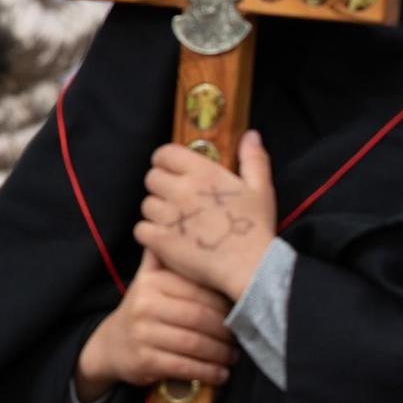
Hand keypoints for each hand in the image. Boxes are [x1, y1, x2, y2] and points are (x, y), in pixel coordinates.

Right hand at [74, 251, 236, 402]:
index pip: (198, 292)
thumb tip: (180, 221)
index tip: (242, 313)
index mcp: (151, 282)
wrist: (111, 344)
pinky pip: (184, 366)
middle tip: (243, 338)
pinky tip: (221, 374)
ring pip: (194, 344)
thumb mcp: (148, 279)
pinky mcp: (143, 360)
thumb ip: (164, 257)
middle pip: (199, 318)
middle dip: (227, 332)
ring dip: (221, 354)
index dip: (225, 305)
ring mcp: (142, 333)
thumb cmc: (143, 309)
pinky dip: (208, 372)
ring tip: (233, 356)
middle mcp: (143, 305)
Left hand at [134, 132, 276, 301]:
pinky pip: (141, 229)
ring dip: (157, 212)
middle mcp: (181, 189)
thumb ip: (253, 158)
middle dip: (161, 187)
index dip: (165, 162)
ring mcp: (168, 215)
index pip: (164, 154)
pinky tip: (168, 240)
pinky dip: (150, 235)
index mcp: (202, 172)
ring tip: (177, 223)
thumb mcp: (261, 188)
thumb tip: (250, 134)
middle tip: (177, 201)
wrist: (252, 268)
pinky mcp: (159, 239)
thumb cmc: (256, 228)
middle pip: (151, 178)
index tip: (173, 172)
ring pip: (146, 205)